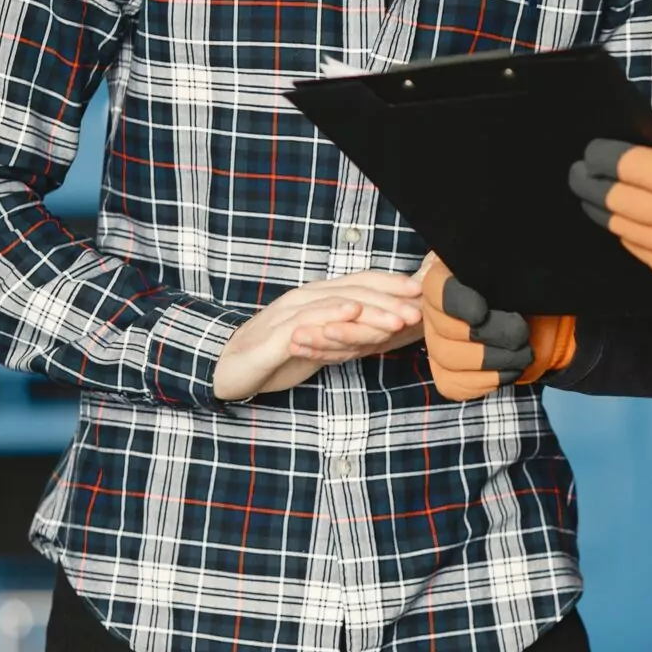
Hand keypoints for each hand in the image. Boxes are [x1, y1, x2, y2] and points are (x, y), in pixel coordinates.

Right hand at [213, 271, 424, 402]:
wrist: (229, 367)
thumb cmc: (277, 356)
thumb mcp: (321, 344)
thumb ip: (349, 335)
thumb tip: (387, 331)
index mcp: (319, 297)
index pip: (361, 284)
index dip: (392, 285)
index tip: (422, 291)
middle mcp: (307, 298)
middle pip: (354, 291)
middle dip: (390, 300)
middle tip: (419, 310)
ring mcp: (291, 314)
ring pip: (337, 305)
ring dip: (370, 311)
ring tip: (397, 319)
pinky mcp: (278, 335)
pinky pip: (308, 322)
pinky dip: (331, 316)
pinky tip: (351, 315)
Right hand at [420, 257, 576, 401]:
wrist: (538, 317)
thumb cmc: (526, 285)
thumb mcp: (521, 264)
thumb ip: (508, 253)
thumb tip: (517, 245)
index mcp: (446, 276)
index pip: (437, 291)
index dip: (457, 303)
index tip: (483, 311)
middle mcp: (432, 311)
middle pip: (443, 333)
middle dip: (490, 337)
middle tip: (521, 333)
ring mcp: (437, 345)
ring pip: (448, 360)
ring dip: (494, 361)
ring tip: (523, 353)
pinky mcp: (448, 373)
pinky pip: (455, 385)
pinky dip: (487, 381)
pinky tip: (509, 368)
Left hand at [570, 90, 651, 295]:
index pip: (631, 168)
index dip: (603, 157)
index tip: (590, 151)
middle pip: (620, 202)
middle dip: (591, 185)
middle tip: (578, 174)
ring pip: (627, 232)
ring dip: (603, 213)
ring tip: (592, 199)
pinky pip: (645, 258)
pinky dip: (628, 239)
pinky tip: (623, 227)